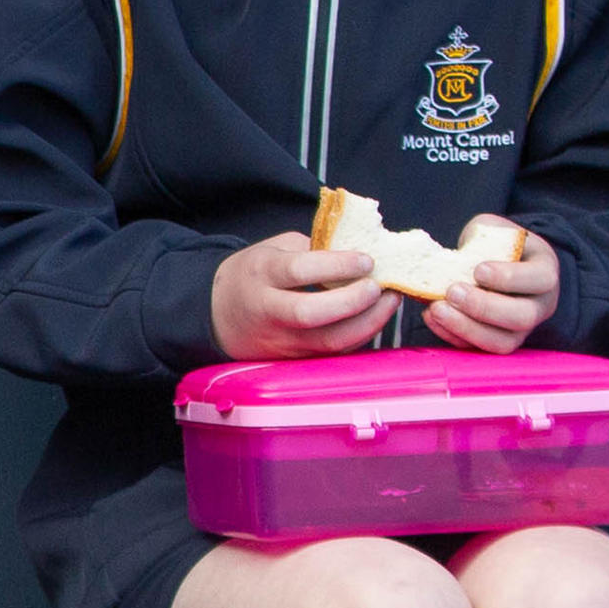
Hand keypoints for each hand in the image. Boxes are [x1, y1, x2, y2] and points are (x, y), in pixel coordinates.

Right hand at [210, 233, 397, 359]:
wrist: (219, 315)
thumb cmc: (254, 276)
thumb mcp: (273, 249)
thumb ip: (313, 249)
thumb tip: (359, 253)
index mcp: (260, 273)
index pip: (300, 270)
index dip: (338, 265)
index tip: (367, 259)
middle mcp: (268, 310)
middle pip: (311, 313)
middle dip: (353, 300)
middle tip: (379, 286)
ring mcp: (281, 340)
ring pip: (328, 341)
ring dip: (367, 323)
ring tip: (389, 301)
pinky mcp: (294, 358)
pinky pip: (333, 351)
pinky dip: (360, 334)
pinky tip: (375, 317)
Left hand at [423, 225, 560, 353]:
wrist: (492, 262)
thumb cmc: (494, 244)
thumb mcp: (491, 230)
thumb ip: (481, 238)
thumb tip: (455, 256)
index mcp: (545, 271)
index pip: (540, 280)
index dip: (509, 278)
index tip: (478, 270)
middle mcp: (540, 305)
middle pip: (522, 317)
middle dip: (483, 307)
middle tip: (453, 292)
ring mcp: (522, 329)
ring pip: (502, 342)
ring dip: (466, 327)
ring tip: (436, 308)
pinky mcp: (498, 342)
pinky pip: (479, 348)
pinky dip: (452, 334)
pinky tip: (431, 316)